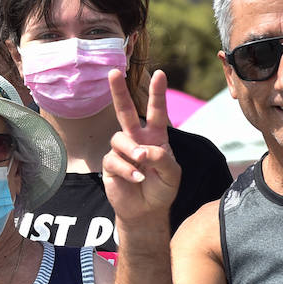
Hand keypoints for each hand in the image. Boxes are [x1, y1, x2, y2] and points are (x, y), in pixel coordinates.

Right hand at [102, 69, 181, 222]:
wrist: (146, 211)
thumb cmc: (162, 189)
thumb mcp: (172, 174)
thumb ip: (163, 159)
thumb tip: (143, 150)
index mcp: (155, 137)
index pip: (157, 111)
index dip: (157, 93)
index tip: (160, 73)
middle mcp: (136, 139)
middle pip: (125, 111)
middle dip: (118, 91)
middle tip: (113, 72)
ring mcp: (121, 151)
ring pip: (119, 138)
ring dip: (131, 150)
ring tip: (142, 163)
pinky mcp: (110, 165)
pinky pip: (113, 159)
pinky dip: (126, 169)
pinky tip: (137, 179)